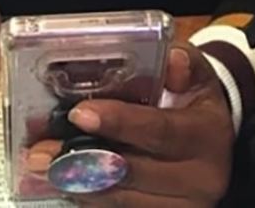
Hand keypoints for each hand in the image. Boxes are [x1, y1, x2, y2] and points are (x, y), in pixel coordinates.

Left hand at [28, 43, 233, 207]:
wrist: (211, 138)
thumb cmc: (194, 100)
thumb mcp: (197, 73)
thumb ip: (182, 63)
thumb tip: (171, 61)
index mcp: (208, 136)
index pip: (160, 130)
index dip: (119, 123)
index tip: (80, 114)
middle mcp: (201, 179)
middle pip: (134, 172)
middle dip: (83, 160)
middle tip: (43, 150)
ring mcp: (183, 207)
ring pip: (123, 199)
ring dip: (78, 183)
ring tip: (43, 165)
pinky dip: (89, 196)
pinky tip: (64, 182)